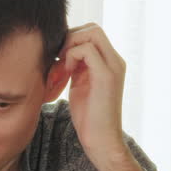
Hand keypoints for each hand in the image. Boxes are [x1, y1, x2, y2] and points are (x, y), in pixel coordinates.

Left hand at [58, 24, 142, 170]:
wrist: (101, 142)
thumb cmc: (89, 118)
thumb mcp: (79, 85)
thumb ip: (75, 67)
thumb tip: (59, 53)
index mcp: (109, 62)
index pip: (91, 33)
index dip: (70, 40)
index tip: (56, 61)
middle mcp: (115, 60)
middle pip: (91, 28)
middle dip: (68, 40)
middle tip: (56, 62)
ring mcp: (113, 66)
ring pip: (90, 33)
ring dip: (68, 47)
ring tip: (59, 70)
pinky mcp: (107, 75)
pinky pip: (86, 50)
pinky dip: (70, 58)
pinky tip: (63, 76)